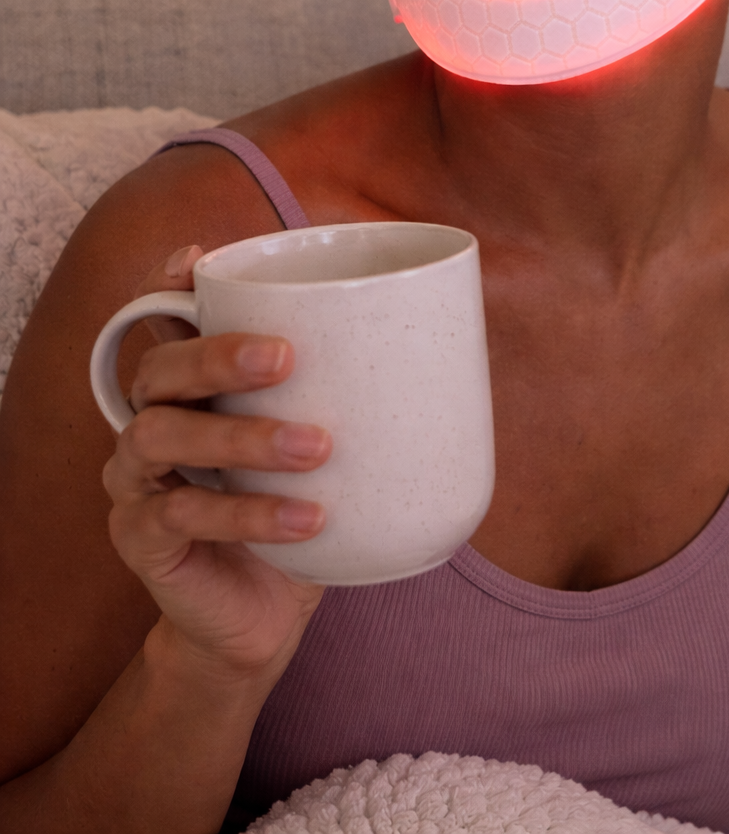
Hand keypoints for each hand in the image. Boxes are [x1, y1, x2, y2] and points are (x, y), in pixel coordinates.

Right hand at [101, 246, 331, 679]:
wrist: (262, 616)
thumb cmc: (297, 508)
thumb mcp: (321, 443)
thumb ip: (346, 390)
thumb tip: (446, 335)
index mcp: (188, 387)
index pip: (158, 320)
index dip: (165, 284)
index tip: (197, 261)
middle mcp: (149, 420)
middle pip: (159, 369)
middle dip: (218, 355)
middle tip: (286, 356)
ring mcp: (135, 482)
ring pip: (161, 437)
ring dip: (241, 437)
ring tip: (316, 446)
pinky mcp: (141, 539)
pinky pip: (182, 515)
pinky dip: (248, 514)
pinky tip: (307, 517)